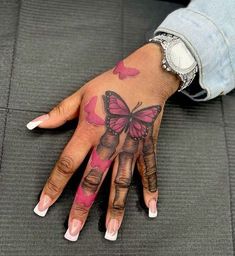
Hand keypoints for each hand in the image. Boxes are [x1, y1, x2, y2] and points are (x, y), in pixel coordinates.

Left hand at [28, 43, 179, 240]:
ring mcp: (131, 146)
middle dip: (82, 208)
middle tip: (74, 231)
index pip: (67, 164)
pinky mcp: (147, 145)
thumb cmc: (113, 83)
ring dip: (115, 208)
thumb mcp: (82, 94)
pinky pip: (149, 170)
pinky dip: (151, 189)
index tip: (44, 206)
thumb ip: (59, 112)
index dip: (54, 186)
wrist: (145, 76)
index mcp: (90, 131)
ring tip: (111, 231)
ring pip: (121, 182)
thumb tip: (35, 124)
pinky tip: (150, 207)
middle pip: (93, 180)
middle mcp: (110, 143)